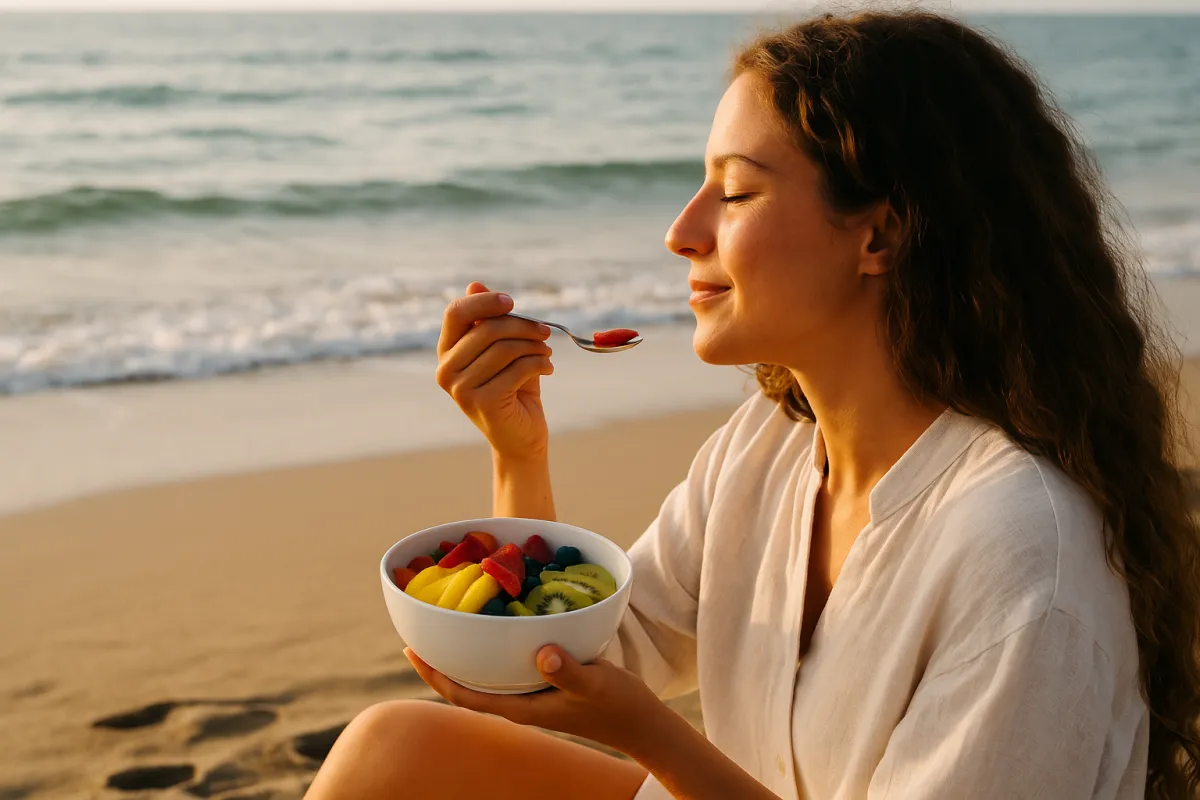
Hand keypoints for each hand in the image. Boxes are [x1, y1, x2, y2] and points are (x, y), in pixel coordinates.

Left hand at [405, 644, 668, 758]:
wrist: (641, 722)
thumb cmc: (617, 705)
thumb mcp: (596, 683)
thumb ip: (569, 671)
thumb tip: (542, 653)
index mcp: (522, 708)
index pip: (465, 697)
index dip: (436, 676)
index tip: (414, 650)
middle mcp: (520, 703)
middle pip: (467, 686)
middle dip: (441, 662)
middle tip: (419, 628)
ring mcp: (532, 694)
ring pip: (486, 676)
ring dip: (464, 654)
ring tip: (447, 623)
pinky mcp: (545, 683)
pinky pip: (507, 667)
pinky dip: (492, 648)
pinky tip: (494, 625)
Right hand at [436, 282, 554, 458]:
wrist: (521, 437)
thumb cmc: (513, 388)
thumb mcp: (503, 349)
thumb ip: (490, 320)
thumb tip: (474, 284)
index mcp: (446, 352)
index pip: (456, 313)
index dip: (485, 302)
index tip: (512, 303)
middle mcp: (445, 370)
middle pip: (487, 328)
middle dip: (524, 326)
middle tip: (546, 333)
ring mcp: (460, 388)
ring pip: (506, 348)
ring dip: (535, 347)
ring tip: (547, 354)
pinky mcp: (482, 402)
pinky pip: (518, 369)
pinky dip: (540, 364)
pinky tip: (548, 369)